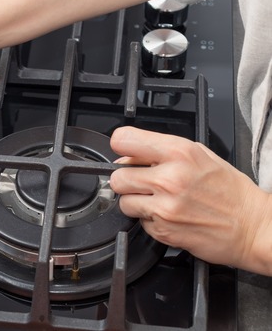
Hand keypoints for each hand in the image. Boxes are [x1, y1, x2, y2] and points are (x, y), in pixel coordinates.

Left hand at [109, 126, 271, 273]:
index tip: (125, 154)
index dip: (121, 147)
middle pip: (117, 176)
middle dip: (127, 181)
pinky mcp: (163, 230)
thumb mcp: (200, 156)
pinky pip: (139, 222)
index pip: (124, 139)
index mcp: (179, 153)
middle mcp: (169, 178)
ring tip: (160, 201)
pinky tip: (170, 216)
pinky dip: (150, 221)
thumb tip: (127, 156)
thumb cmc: (230, 191)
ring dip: (136, 202)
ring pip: (124, 202)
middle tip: (145, 184)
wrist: (254, 227)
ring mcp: (165, 206)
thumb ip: (161, 151)